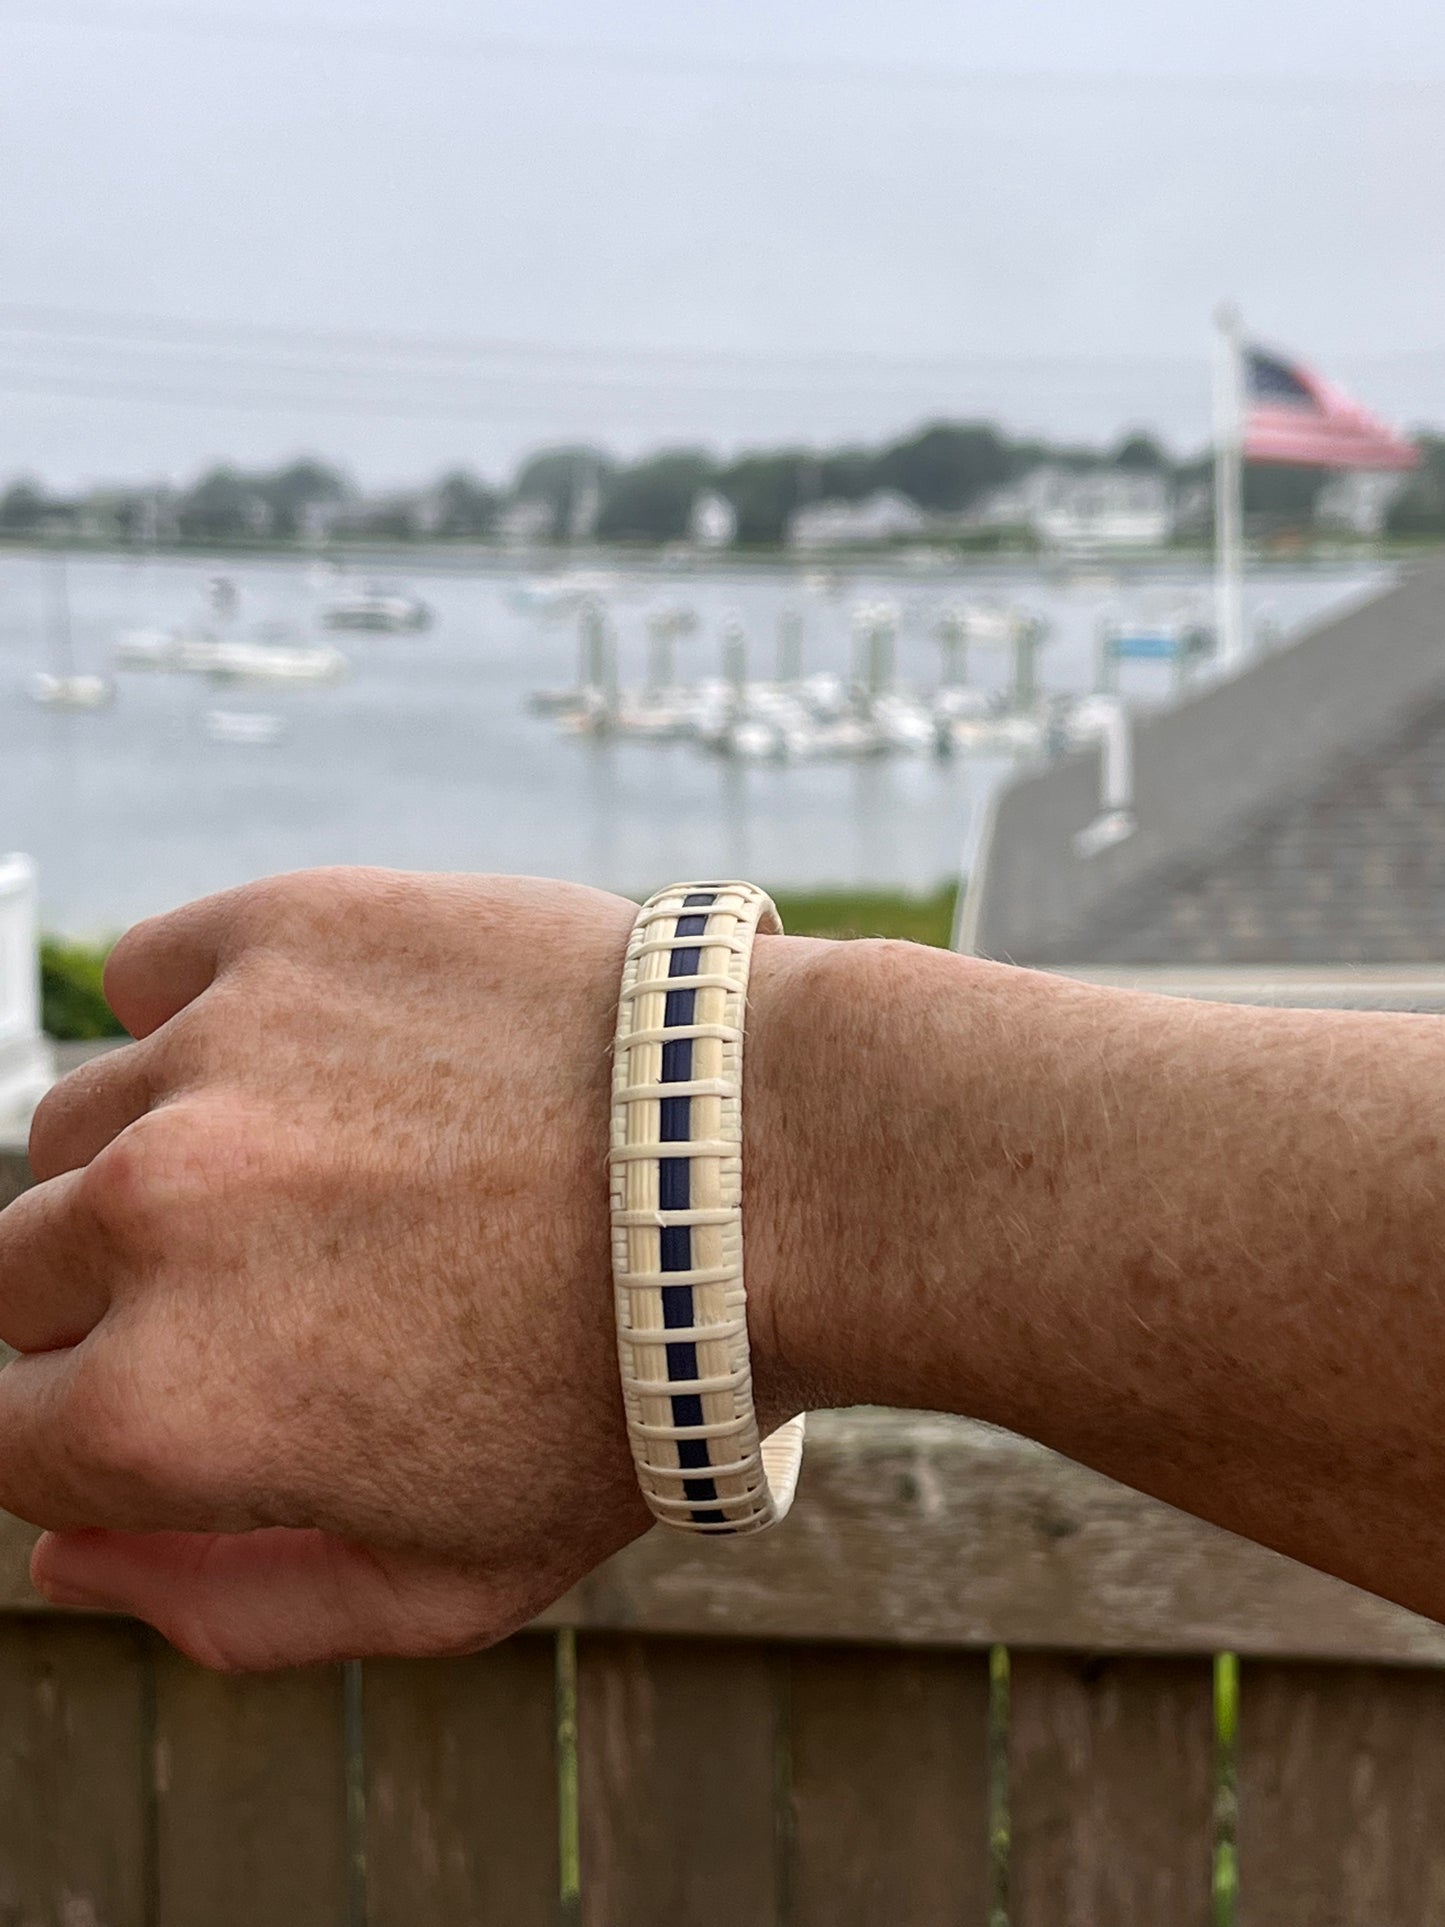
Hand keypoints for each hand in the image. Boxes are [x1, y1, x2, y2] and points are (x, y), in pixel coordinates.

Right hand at [1, 868, 705, 1668]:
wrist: (773, 1169)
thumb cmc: (629, 1388)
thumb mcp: (451, 1580)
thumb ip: (229, 1605)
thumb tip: (71, 1555)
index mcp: (166, 1407)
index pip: (5, 1436)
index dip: (98, 1432)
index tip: (199, 1392)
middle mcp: (151, 1220)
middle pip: (18, 1275)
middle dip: (114, 1305)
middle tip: (277, 1286)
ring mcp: (214, 1056)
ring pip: (83, 1126)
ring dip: (162, 1161)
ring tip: (329, 1171)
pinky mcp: (285, 927)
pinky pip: (154, 974)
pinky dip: (204, 1020)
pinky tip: (318, 1059)